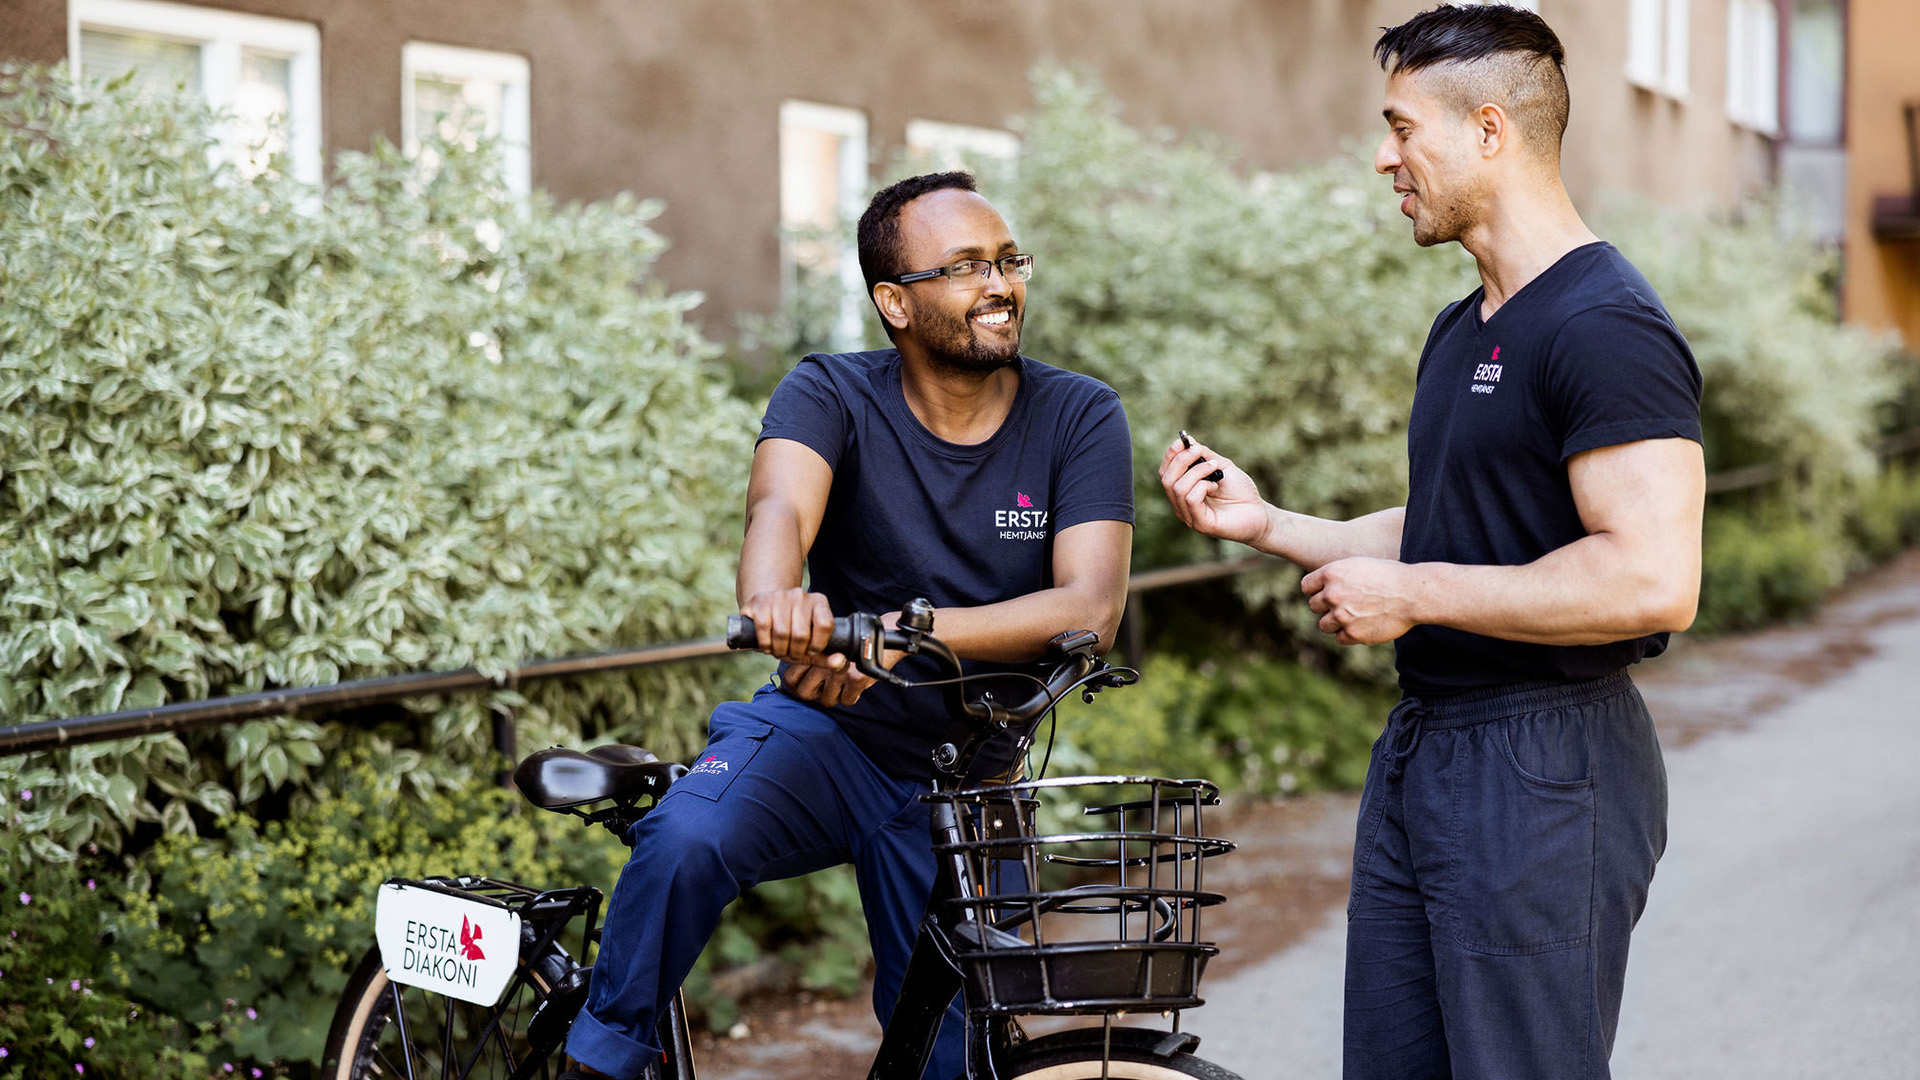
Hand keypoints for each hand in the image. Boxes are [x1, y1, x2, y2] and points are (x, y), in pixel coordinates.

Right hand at [739, 587, 839, 664]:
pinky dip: (765, 644)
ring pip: (782, 633)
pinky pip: (764, 628)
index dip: (818, 645)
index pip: (825, 625)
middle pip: (801, 634)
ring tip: (779, 650)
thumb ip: (827, 658)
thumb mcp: (811, 646)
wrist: (766, 610)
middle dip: (795, 652)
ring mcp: (780, 596)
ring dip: (779, 650)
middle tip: (790, 654)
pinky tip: (767, 645)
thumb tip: (839, 662)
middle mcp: (800, 595)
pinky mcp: (760, 601)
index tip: (810, 651)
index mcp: (819, 602)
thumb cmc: (792, 631)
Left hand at [780, 610, 904, 706]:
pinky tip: (852, 688)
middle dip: (813, 694)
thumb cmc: (852, 644)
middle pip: (805, 693)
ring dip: (834, 696)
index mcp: (813, 653)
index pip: (790, 678)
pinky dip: (850, 697)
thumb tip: (795, 683)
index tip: (803, 686)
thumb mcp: (827, 646)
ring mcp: (839, 672)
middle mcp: (823, 662)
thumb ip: (811, 660)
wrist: (880, 638)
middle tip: (822, 689)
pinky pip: (846, 701)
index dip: (795, 686)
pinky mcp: (856, 679)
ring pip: (826, 699)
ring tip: (840, 687)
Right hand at [1158, 434, 1269, 545]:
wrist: (1259, 512)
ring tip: (1214, 468)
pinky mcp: (1200, 524)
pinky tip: (1216, 486)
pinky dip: (1203, 486)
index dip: (1171, 455)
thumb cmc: (1240, 491)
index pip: (1165, 472)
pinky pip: (1191, 500)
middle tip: (1198, 450)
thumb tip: (1187, 440)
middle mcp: (1181, 504)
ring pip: (1178, 488)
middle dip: (1181, 460)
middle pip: (1166, 479)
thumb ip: (1203, 456)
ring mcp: (1189, 515)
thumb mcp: (1221, 466)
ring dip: (1197, 472)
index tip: (1182, 441)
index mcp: (1184, 490)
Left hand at [1301, 557, 1417, 645]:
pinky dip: (1349, 634)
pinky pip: (1340, 638)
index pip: (1307, 586)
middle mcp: (1332, 594)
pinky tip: (1364, 625)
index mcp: (1331, 573)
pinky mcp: (1353, 633)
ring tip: (1355, 616)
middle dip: (1327, 606)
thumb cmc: (1390, 576)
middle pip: (1314, 606)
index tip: (1327, 592)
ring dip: (1336, 622)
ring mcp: (1341, 615)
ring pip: (1324, 625)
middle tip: (1346, 604)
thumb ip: (1338, 576)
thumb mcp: (1359, 565)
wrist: (1412, 593)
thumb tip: (1322, 586)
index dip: (1317, 590)